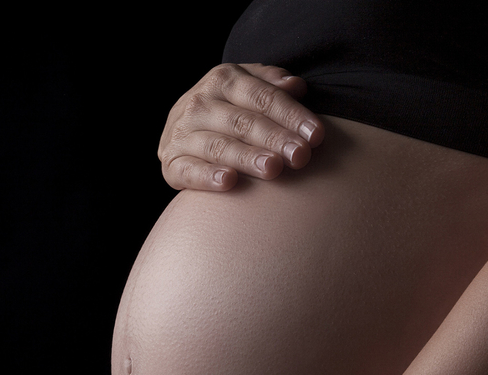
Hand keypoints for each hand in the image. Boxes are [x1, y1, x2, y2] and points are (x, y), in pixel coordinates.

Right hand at [158, 63, 324, 190]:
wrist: (181, 130)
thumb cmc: (228, 110)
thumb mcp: (247, 89)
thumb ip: (271, 85)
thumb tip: (296, 86)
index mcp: (222, 79)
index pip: (262, 97)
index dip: (291, 115)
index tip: (317, 135)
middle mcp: (199, 103)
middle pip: (242, 121)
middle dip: (274, 138)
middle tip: (300, 155)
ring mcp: (182, 133)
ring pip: (218, 145)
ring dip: (246, 157)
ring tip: (272, 168)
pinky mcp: (170, 163)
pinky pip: (188, 170)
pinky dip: (207, 176)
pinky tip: (229, 182)